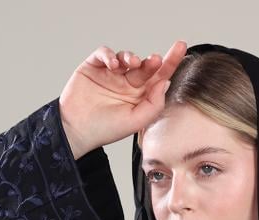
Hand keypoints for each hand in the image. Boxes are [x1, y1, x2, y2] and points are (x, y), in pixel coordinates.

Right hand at [59, 39, 188, 156]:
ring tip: (132, 64)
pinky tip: (113, 64)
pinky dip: (110, 55)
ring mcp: (111, 74)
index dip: (170, 63)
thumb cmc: (105, 130)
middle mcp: (127, 84)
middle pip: (145, 65)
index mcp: (139, 96)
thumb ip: (154, 105)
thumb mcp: (135, 122)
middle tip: (156, 60)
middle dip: (153, 61)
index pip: (158, 77)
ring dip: (131, 57)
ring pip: (126, 57)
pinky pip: (104, 53)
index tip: (181, 49)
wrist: (77, 131)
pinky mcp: (94, 67)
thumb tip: (165, 83)